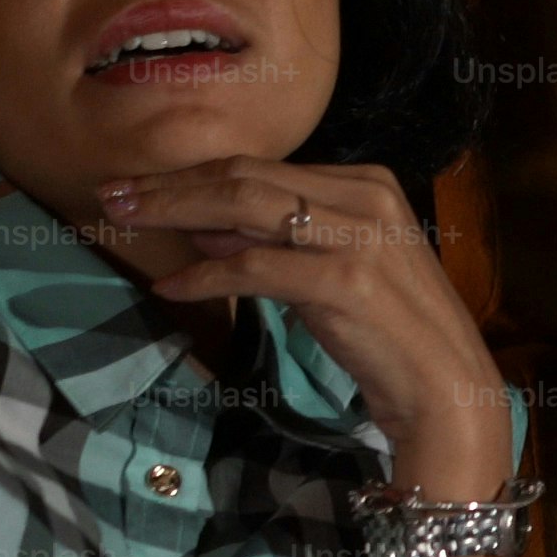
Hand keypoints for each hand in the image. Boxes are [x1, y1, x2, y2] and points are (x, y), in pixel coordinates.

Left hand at [99, 157, 511, 498]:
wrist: (445, 388)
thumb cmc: (390, 333)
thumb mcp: (328, 272)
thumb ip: (274, 242)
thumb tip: (202, 223)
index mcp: (367, 183)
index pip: (260, 168)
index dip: (190, 175)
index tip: (136, 187)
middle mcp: (366, 196)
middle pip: (245, 178)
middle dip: (169, 186)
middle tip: (111, 196)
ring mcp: (360, 235)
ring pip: (245, 207)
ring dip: (174, 212)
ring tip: (124, 221)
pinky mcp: (347, 279)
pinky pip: (256, 268)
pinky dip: (207, 276)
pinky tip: (172, 288)